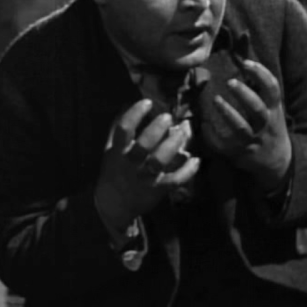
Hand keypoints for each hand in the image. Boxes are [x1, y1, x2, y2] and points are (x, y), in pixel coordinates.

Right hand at [94, 99, 200, 231]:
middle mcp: (131, 164)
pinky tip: (196, 159)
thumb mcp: (110, 150)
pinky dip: (188, 170)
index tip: (147, 102)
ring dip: (173, 145)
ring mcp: (145, 177)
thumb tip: (126, 104)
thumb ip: (118, 130)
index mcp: (118, 151)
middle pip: (143, 146)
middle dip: (156, 130)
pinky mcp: (158, 189)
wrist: (114, 204)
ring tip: (183, 131)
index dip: (134, 114)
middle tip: (167, 117)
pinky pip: (175, 180)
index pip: (124, 130)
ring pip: (160, 161)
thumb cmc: (114, 171)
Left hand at [207, 60, 291, 191]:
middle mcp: (265, 125)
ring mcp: (252, 140)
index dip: (261, 74)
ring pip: (241, 128)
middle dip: (244, 95)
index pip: (272, 89)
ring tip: (215, 100)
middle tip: (229, 82)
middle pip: (257, 109)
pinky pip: (224, 144)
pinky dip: (212, 135)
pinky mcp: (239, 153)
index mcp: (274, 110)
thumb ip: (261, 91)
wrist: (277, 162)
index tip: (246, 63)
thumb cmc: (270, 127)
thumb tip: (242, 61)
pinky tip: (204, 124)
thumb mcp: (273, 109)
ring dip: (228, 113)